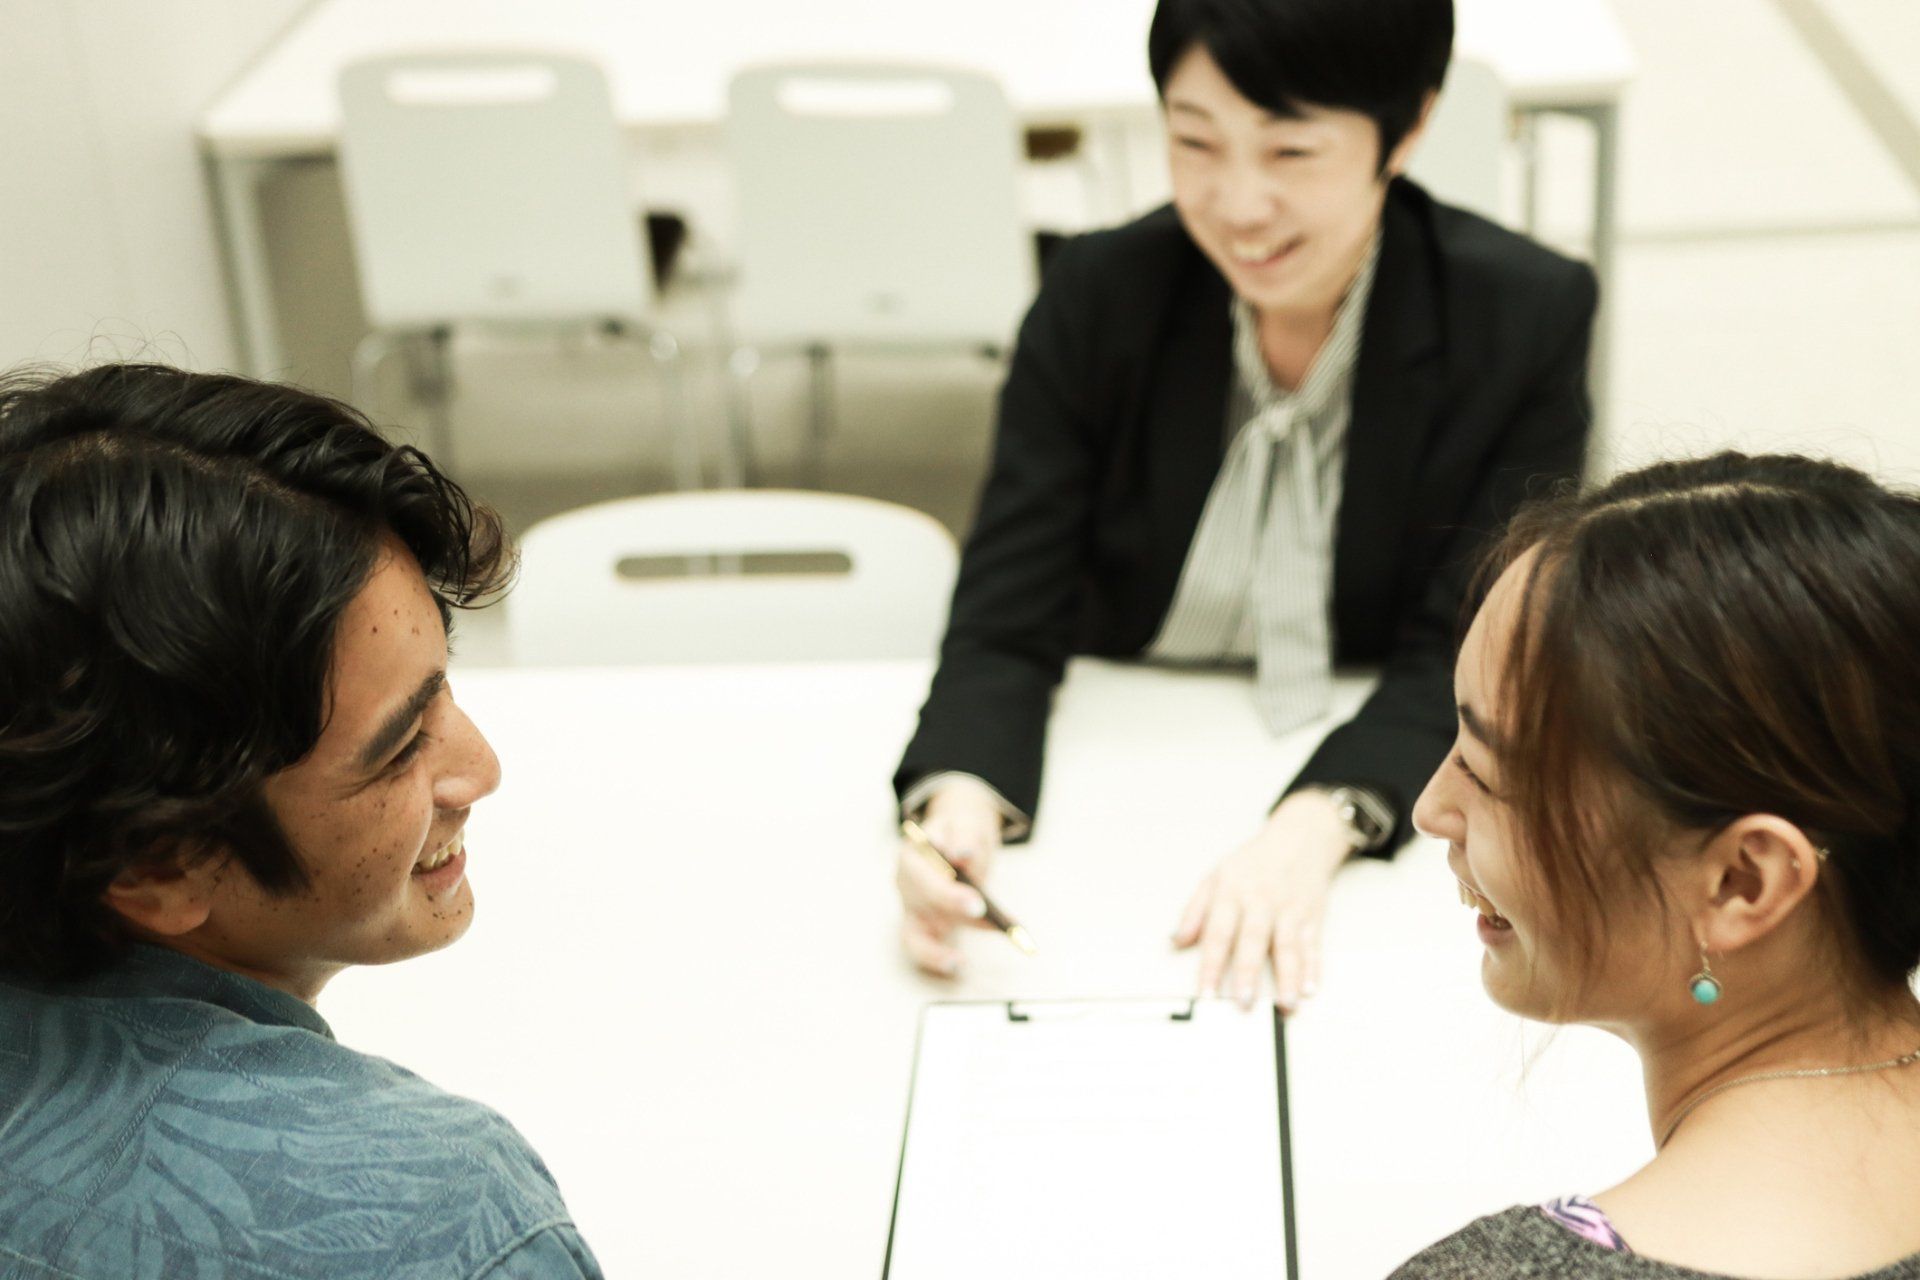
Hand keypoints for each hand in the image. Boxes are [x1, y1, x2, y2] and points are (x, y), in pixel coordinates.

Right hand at [897, 778, 1004, 976]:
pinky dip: (942, 957)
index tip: (978, 903)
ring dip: (934, 953)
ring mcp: (913, 909)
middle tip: (986, 921)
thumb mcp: (965, 822)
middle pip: (919, 906)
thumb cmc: (960, 830)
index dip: (947, 894)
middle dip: (952, 917)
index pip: (921, 876)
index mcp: (911, 856)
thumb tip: (962, 853)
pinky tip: (961, 963)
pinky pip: (926, 948)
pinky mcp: (924, 927)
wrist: (959, 838)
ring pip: (913, 937)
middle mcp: (906, 885)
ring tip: (958, 963)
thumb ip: (964, 835)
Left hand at [1173, 791, 1353, 1010]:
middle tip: (1245, 1003)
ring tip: (1285, 1005)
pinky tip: (1309, 988)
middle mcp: (1262, 901)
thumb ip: (1194, 910)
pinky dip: (1314, 968)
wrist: (1300, 837)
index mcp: (1232, 893)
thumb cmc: (1254, 861)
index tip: (1206, 993)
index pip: (1218, 934)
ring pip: (1288, 947)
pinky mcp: (1313, 916)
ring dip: (1287, 978)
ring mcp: (1289, 909)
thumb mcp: (1216, 876)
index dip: (1211, 965)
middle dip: (1249, 973)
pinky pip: (1313, 945)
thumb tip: (1177, 941)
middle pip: (1254, 941)